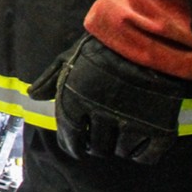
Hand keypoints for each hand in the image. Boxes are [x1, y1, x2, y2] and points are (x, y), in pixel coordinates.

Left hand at [27, 34, 187, 164]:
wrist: (147, 35)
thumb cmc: (103, 45)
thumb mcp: (70, 57)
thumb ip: (50, 79)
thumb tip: (32, 95)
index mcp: (77, 100)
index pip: (70, 136)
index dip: (72, 146)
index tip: (76, 149)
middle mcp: (102, 114)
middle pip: (97, 147)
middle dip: (96, 145)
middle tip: (99, 139)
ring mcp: (132, 121)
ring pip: (120, 151)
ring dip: (117, 148)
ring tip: (118, 137)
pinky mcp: (159, 126)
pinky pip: (146, 156)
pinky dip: (141, 154)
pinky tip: (137, 146)